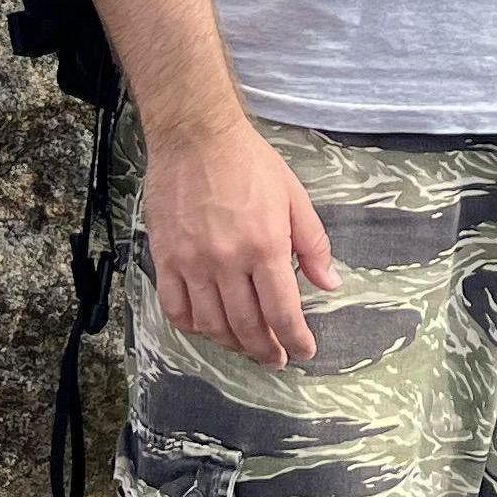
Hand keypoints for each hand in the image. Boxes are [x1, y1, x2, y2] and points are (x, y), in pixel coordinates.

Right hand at [144, 114, 339, 366]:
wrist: (196, 138)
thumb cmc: (251, 164)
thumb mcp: (295, 198)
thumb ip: (313, 245)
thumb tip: (330, 284)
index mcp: (265, 246)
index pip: (282, 310)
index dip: (295, 338)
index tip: (304, 351)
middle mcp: (227, 261)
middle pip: (246, 325)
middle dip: (265, 349)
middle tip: (277, 358)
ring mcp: (192, 263)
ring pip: (211, 323)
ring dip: (232, 343)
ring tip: (248, 347)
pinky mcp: (165, 259)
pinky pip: (175, 308)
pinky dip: (192, 326)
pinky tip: (207, 328)